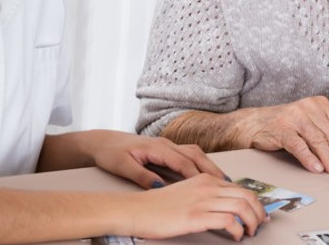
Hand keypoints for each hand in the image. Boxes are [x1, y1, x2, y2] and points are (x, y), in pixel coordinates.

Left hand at [86, 131, 225, 188]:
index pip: (183, 162)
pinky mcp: (165, 149)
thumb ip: (141, 176)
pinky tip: (206, 173)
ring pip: (194, 153)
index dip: (198, 175)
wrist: (101, 141)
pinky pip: (189, 154)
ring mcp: (166, 144)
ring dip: (209, 165)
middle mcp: (165, 144)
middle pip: (195, 155)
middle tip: (227, 183)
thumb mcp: (122, 166)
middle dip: (212, 169)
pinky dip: (200, 163)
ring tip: (223, 180)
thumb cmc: (110, 152)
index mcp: (156, 147)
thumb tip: (159, 186)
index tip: (211, 187)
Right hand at [118, 177, 267, 240]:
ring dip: (252, 222)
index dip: (254, 202)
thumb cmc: (155, 205)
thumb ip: (203, 195)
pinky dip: (238, 230)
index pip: (240, 187)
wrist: (135, 209)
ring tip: (250, 232)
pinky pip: (229, 220)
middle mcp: (206, 187)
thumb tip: (222, 207)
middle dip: (259, 212)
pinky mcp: (196, 216)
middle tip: (259, 224)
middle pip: (247, 195)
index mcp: (204, 179)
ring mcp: (202, 201)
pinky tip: (236, 236)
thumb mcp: (184, 192)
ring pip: (242, 206)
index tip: (258, 213)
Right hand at [236, 96, 328, 173]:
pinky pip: (299, 146)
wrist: (254, 124)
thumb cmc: (286, 125)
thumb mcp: (310, 122)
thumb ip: (326, 130)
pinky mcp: (281, 128)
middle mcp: (308, 106)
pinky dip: (309, 159)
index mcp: (319, 103)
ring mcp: (294, 116)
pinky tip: (317, 168)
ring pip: (317, 140)